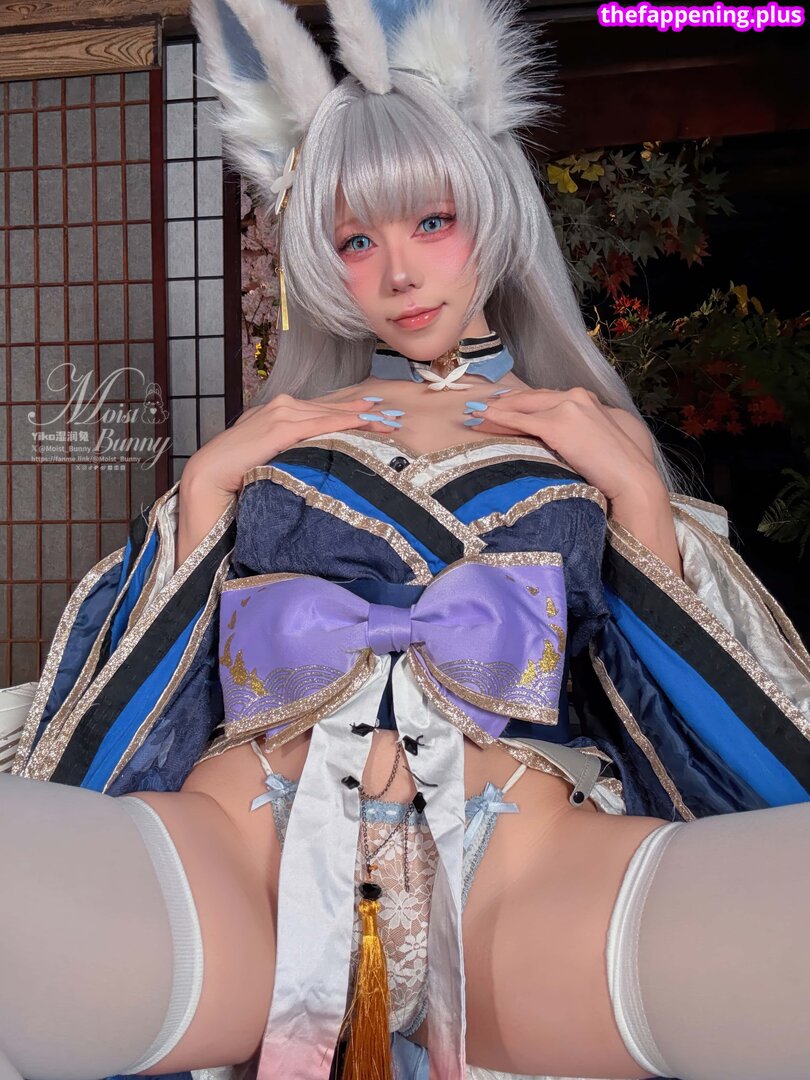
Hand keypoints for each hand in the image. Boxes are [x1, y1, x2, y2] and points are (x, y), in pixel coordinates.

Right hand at [181, 393, 401, 498]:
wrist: (209, 476)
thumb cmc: (236, 474)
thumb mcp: (269, 458)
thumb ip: (289, 452)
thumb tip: (313, 460)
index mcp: (277, 412)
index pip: (320, 409)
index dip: (349, 409)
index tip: (375, 411)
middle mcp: (281, 406)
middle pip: (330, 407)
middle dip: (363, 410)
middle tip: (392, 414)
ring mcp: (280, 412)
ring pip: (330, 413)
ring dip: (362, 416)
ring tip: (388, 420)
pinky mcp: (281, 426)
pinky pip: (322, 422)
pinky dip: (346, 421)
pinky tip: (366, 421)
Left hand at [468, 387, 682, 575]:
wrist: (634, 478)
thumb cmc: (622, 470)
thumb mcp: (601, 443)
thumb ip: (582, 434)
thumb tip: (567, 443)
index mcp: (589, 400)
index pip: (548, 398)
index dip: (524, 403)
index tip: (506, 406)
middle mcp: (578, 397)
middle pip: (532, 398)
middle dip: (505, 403)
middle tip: (483, 408)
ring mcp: (567, 408)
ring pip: (522, 407)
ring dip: (496, 411)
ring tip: (475, 415)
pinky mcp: (557, 425)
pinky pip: (520, 420)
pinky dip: (499, 419)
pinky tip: (482, 419)